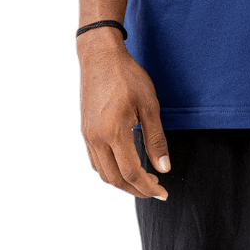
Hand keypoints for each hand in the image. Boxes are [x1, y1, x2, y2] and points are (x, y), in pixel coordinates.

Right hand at [77, 32, 170, 199]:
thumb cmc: (127, 76)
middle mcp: (96, 138)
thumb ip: (156, 140)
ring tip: (142, 182)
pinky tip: (125, 168)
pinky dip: (111, 171)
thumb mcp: (149, 106)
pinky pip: (96, 161)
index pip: (131, 172)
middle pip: (115, 178)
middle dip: (136, 189)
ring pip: (103, 172)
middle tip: (155, 190)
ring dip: (123, 182)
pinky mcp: (85, 131)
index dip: (148, 187)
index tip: (163, 193)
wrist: (100, 56)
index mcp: (113, 132)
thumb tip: (164, 168)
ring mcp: (87, 135)